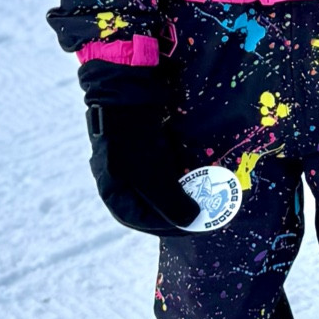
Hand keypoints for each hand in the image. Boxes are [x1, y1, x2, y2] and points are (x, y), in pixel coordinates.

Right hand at [78, 60, 197, 235]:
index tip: (198, 223)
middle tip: (204, 208)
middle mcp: (119, 179)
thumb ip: (172, 205)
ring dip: (180, 187)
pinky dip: (178, 167)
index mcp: (114, 193)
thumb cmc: (135, 141)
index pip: (144, 221)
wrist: (125, 92)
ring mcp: (129, 160)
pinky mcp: (140, 142)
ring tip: (204, 190)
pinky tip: (195, 166)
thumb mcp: (154, 179)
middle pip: (151, 203)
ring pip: (158, 182)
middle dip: (179, 206)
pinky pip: (161, 162)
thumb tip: (192, 221)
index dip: (172, 226)